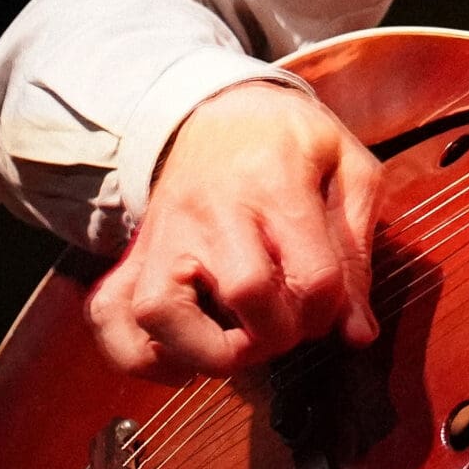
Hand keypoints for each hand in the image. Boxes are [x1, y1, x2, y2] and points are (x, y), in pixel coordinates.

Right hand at [86, 80, 382, 382]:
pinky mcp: (135, 253)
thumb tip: (358, 334)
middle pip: (243, 294)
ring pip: (159, 313)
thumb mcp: (347, 167)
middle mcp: (212, 212)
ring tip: (238, 344)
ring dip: (205, 352)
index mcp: (276, 184)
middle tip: (288, 328)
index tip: (332, 308)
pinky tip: (182, 359)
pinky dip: (139, 354)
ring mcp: (164, 235)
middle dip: (278, 333)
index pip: (311, 275)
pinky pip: (110, 315)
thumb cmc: (289, 139)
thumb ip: (357, 250)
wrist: (218, 109)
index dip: (331, 310)